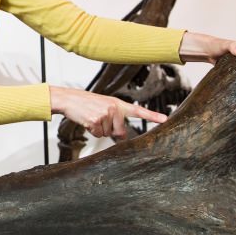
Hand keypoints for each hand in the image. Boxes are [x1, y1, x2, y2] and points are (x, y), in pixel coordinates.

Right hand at [49, 86, 167, 138]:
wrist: (70, 98)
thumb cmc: (87, 103)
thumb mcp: (105, 106)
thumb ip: (117, 117)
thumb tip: (122, 136)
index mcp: (118, 103)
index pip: (139, 111)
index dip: (152, 116)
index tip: (165, 119)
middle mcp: (114, 108)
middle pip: (120, 132)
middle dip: (110, 130)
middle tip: (100, 119)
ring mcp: (105, 114)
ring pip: (107, 134)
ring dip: (99, 129)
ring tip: (92, 117)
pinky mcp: (96, 120)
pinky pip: (97, 134)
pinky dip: (91, 130)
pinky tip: (87, 120)